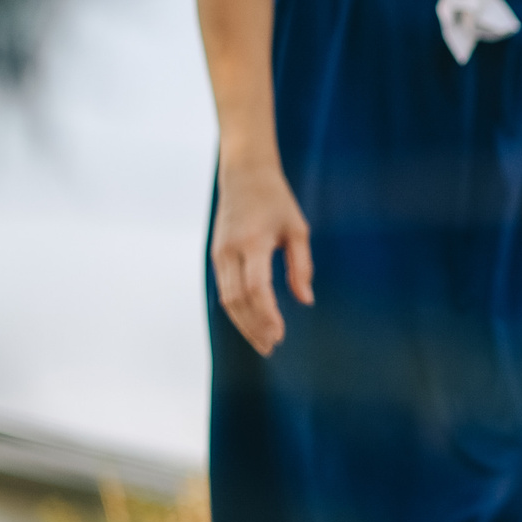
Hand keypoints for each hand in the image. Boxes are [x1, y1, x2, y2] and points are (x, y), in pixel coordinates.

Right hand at [211, 163, 312, 356]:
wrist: (244, 175)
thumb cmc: (276, 200)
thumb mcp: (298, 230)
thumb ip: (301, 266)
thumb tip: (306, 301)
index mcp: (252, 243)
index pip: (256, 288)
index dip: (267, 315)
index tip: (280, 335)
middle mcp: (230, 251)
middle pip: (238, 300)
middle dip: (254, 327)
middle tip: (272, 347)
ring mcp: (219, 254)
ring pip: (226, 299)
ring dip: (244, 323)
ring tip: (262, 342)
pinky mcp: (216, 255)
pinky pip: (224, 289)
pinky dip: (237, 310)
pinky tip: (251, 323)